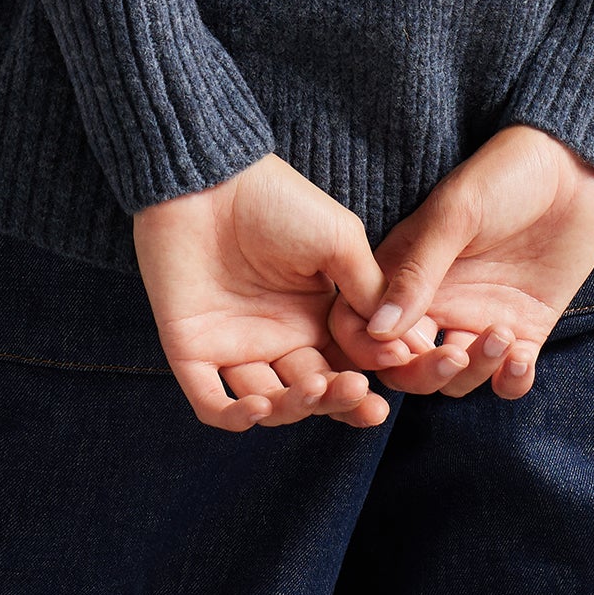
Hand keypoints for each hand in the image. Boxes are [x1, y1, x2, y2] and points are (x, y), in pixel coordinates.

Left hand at [133, 154, 396, 432]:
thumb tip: (401, 341)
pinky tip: (259, 404)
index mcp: (314, 316)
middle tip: (359, 393)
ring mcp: (234, 347)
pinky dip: (235, 416)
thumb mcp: (338, 239)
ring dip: (294, 408)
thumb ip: (369, 291)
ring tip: (314, 389)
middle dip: (339, 401)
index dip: (371, 379)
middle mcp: (277, 338)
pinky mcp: (192, 350)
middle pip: (314, 394)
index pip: (347, 367)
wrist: (208, 178)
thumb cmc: (276, 200)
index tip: (397, 368)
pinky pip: (213, 402)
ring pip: (271, 406)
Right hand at [327, 126, 593, 399]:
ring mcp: (479, 319)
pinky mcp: (525, 330)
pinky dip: (510, 381)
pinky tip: (521, 356)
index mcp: (403, 272)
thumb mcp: (455, 216)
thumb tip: (378, 330)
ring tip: (501, 333)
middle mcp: (437, 303)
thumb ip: (417, 274)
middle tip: (452, 356)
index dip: (372, 351)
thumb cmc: (505, 176)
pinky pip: (507, 380)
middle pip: (408, 367)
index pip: (364, 327)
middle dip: (423, 374)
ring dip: (474, 372)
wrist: (573, 169)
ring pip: (457, 379)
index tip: (399, 350)